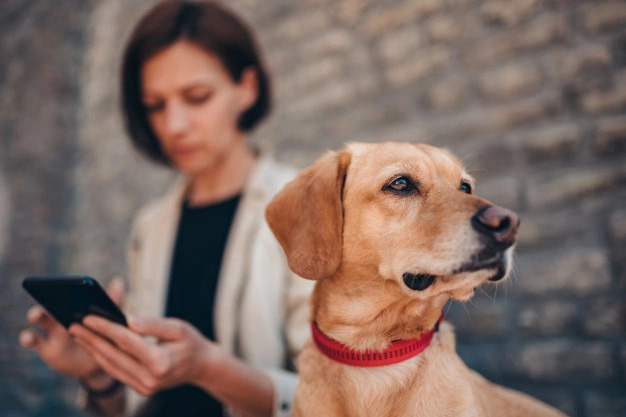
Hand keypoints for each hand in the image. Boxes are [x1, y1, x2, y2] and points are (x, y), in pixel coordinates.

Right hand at [19, 278, 124, 379]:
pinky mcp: (46, 348)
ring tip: (36, 314)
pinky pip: (33, 340)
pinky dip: (27, 337)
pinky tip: (28, 337)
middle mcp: (63, 313)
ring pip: (40, 317)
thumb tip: (118, 281)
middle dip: (48, 296)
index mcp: (79, 305)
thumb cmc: (106, 335)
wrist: (100, 363)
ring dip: (36, 313)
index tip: (67, 284)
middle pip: (54, 299)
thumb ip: (114, 302)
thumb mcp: (112, 319)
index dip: (67, 286)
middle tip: (49, 295)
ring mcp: (52, 330)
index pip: (71, 291)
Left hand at [69, 315, 214, 395]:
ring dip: (92, 350)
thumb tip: (128, 320)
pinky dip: (103, 359)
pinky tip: (93, 347)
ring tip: (77, 334)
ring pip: (111, 366)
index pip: (126, 342)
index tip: (88, 317)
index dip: (105, 328)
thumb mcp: (178, 327)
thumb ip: (152, 324)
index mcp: (160, 362)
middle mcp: (150, 379)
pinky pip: (117, 372)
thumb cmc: (190, 342)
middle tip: (73, 325)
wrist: (201, 367)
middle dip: (91, 340)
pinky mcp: (140, 390)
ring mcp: (144, 387)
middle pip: (114, 356)